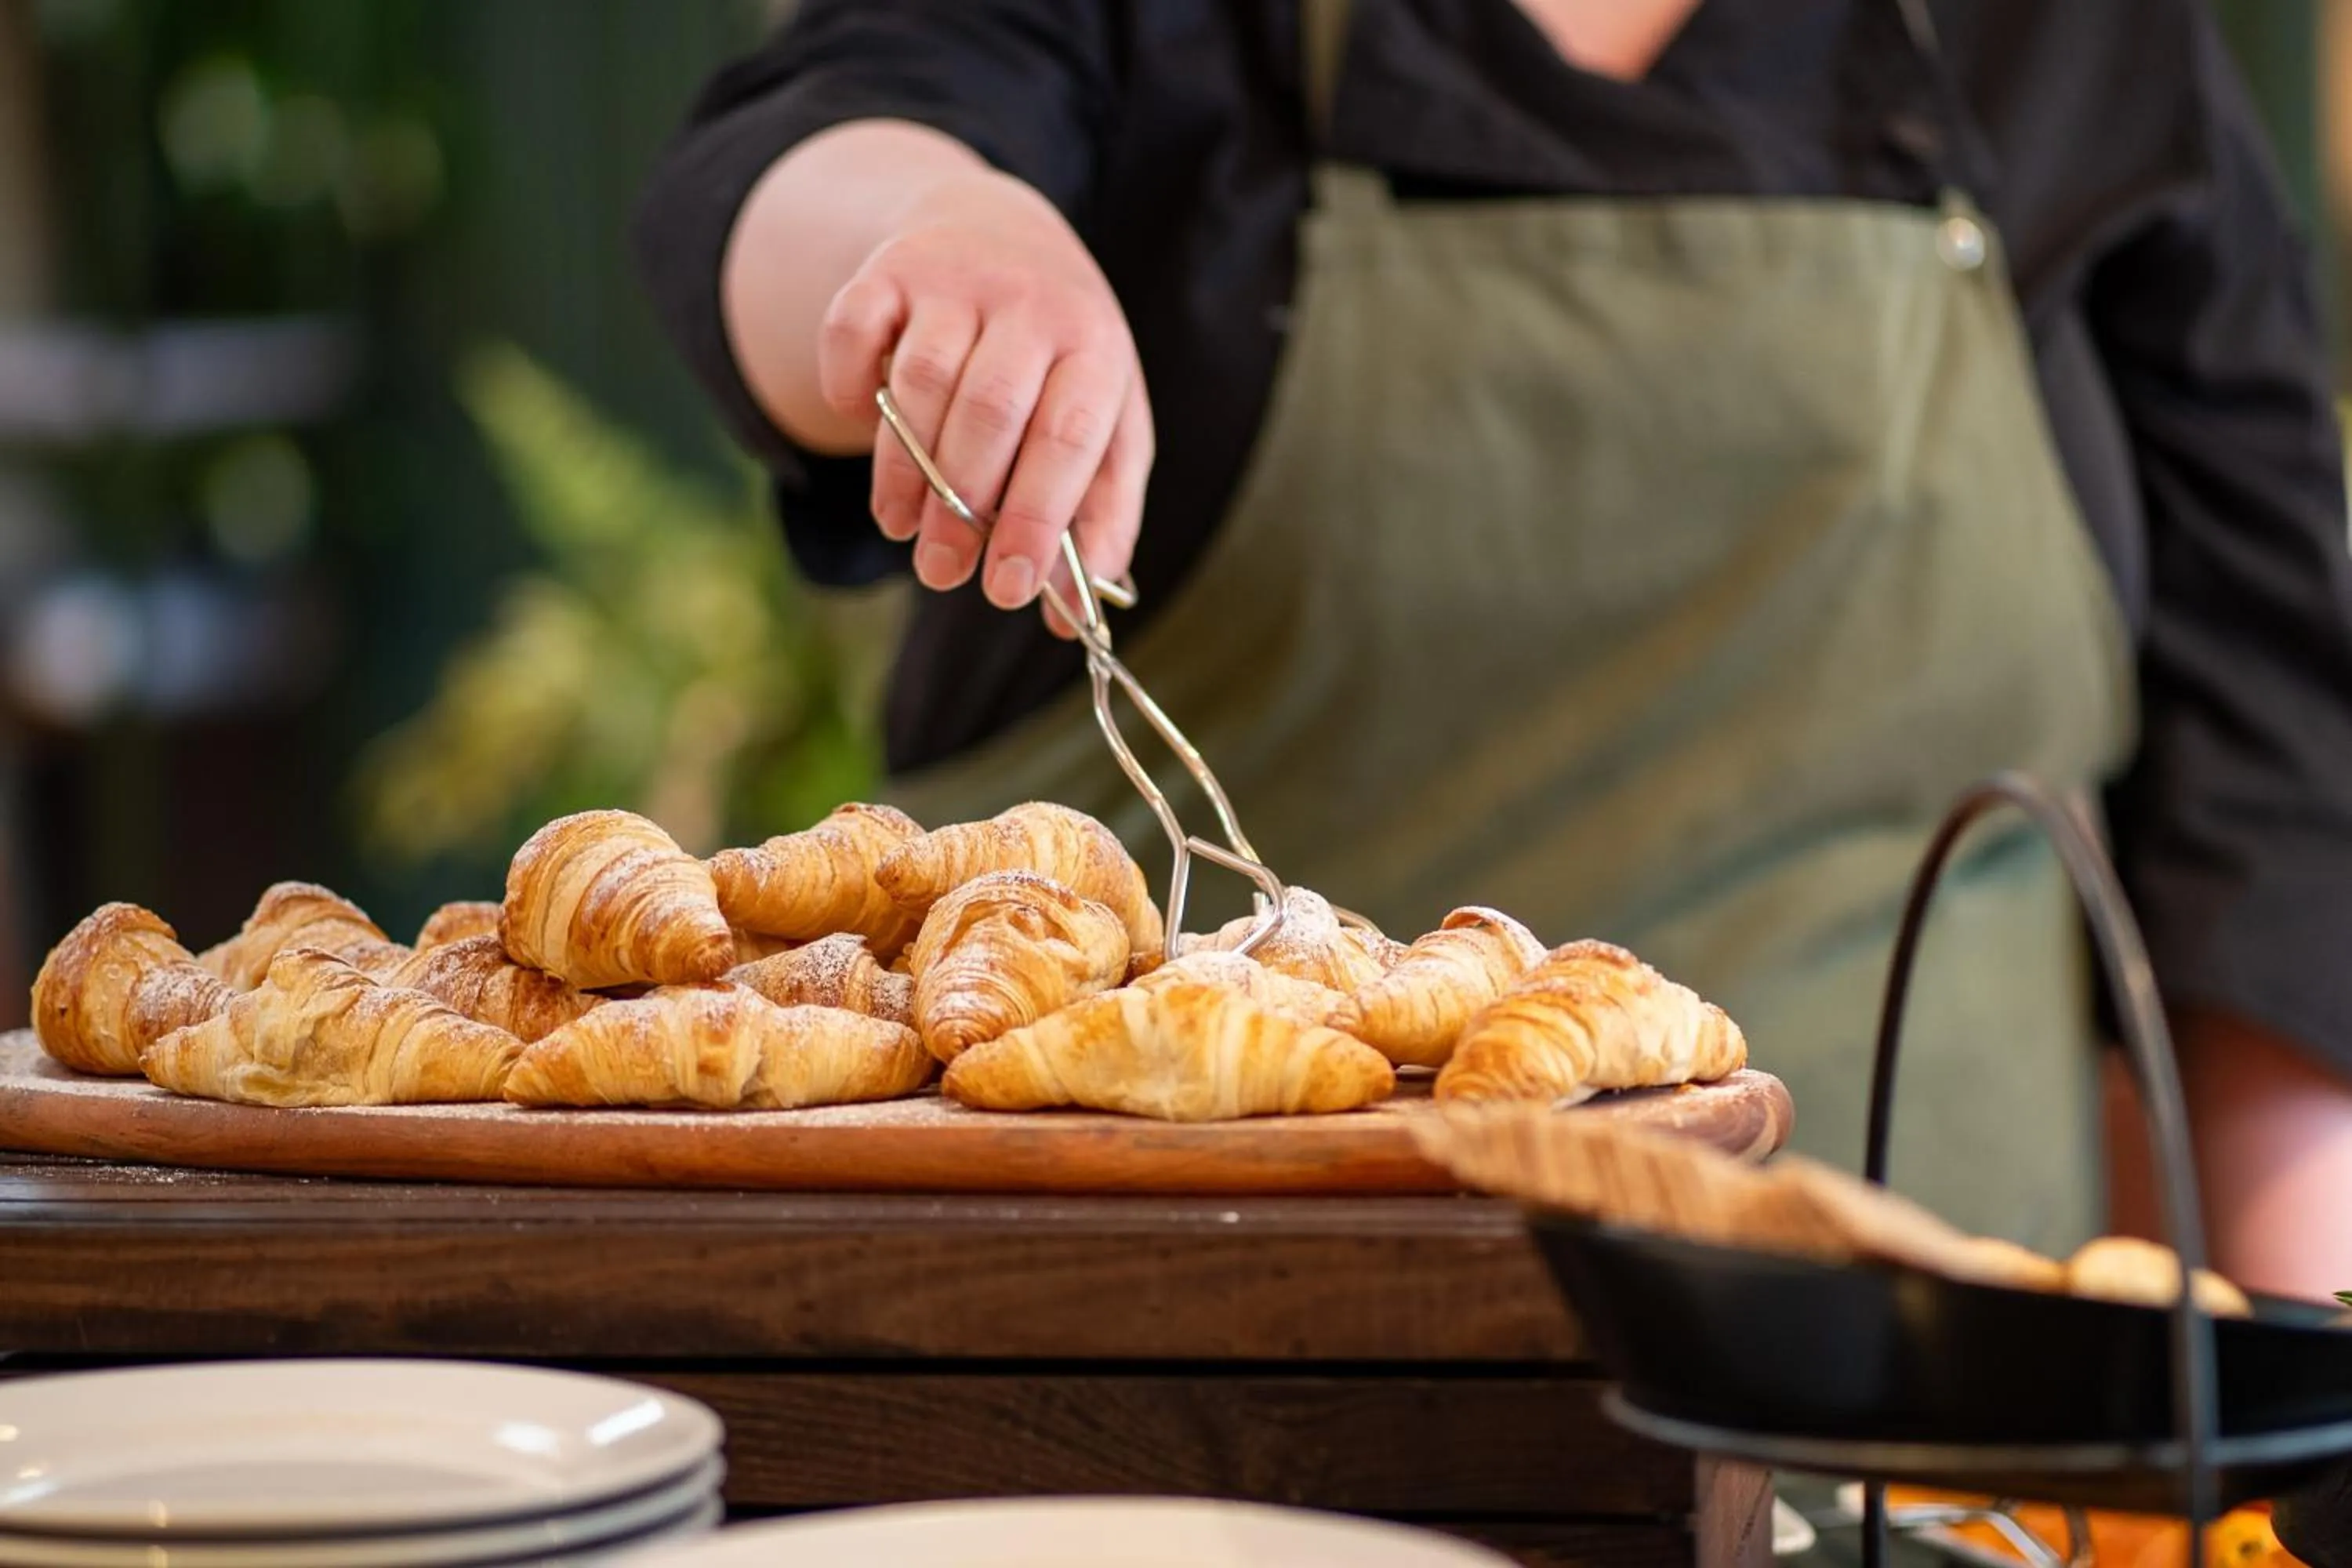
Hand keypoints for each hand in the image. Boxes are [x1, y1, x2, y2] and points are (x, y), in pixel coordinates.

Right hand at [816, 167, 1152, 635]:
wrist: (1003, 235)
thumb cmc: (1061, 367)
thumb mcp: (1107, 429)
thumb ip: (1097, 519)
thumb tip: (1060, 616)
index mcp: (1096, 346)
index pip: (1066, 438)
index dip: (1036, 520)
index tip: (1007, 590)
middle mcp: (1030, 302)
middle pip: (987, 414)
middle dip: (959, 510)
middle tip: (942, 574)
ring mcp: (955, 279)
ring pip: (918, 384)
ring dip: (902, 472)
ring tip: (901, 528)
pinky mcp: (887, 269)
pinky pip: (850, 330)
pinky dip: (848, 389)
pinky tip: (863, 427)